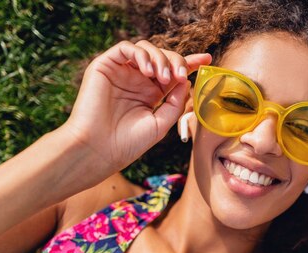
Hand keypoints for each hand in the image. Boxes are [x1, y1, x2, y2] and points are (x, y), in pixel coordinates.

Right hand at [62, 40, 210, 174]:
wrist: (99, 150)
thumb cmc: (128, 142)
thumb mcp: (161, 123)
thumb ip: (176, 102)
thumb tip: (186, 81)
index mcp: (150, 94)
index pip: (173, 72)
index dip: (190, 63)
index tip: (208, 60)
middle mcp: (136, 80)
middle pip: (163, 57)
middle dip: (177, 62)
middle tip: (181, 76)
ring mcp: (121, 72)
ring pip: (146, 49)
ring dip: (160, 58)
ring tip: (164, 78)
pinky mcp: (104, 66)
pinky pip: (125, 48)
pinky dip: (141, 54)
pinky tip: (149, 71)